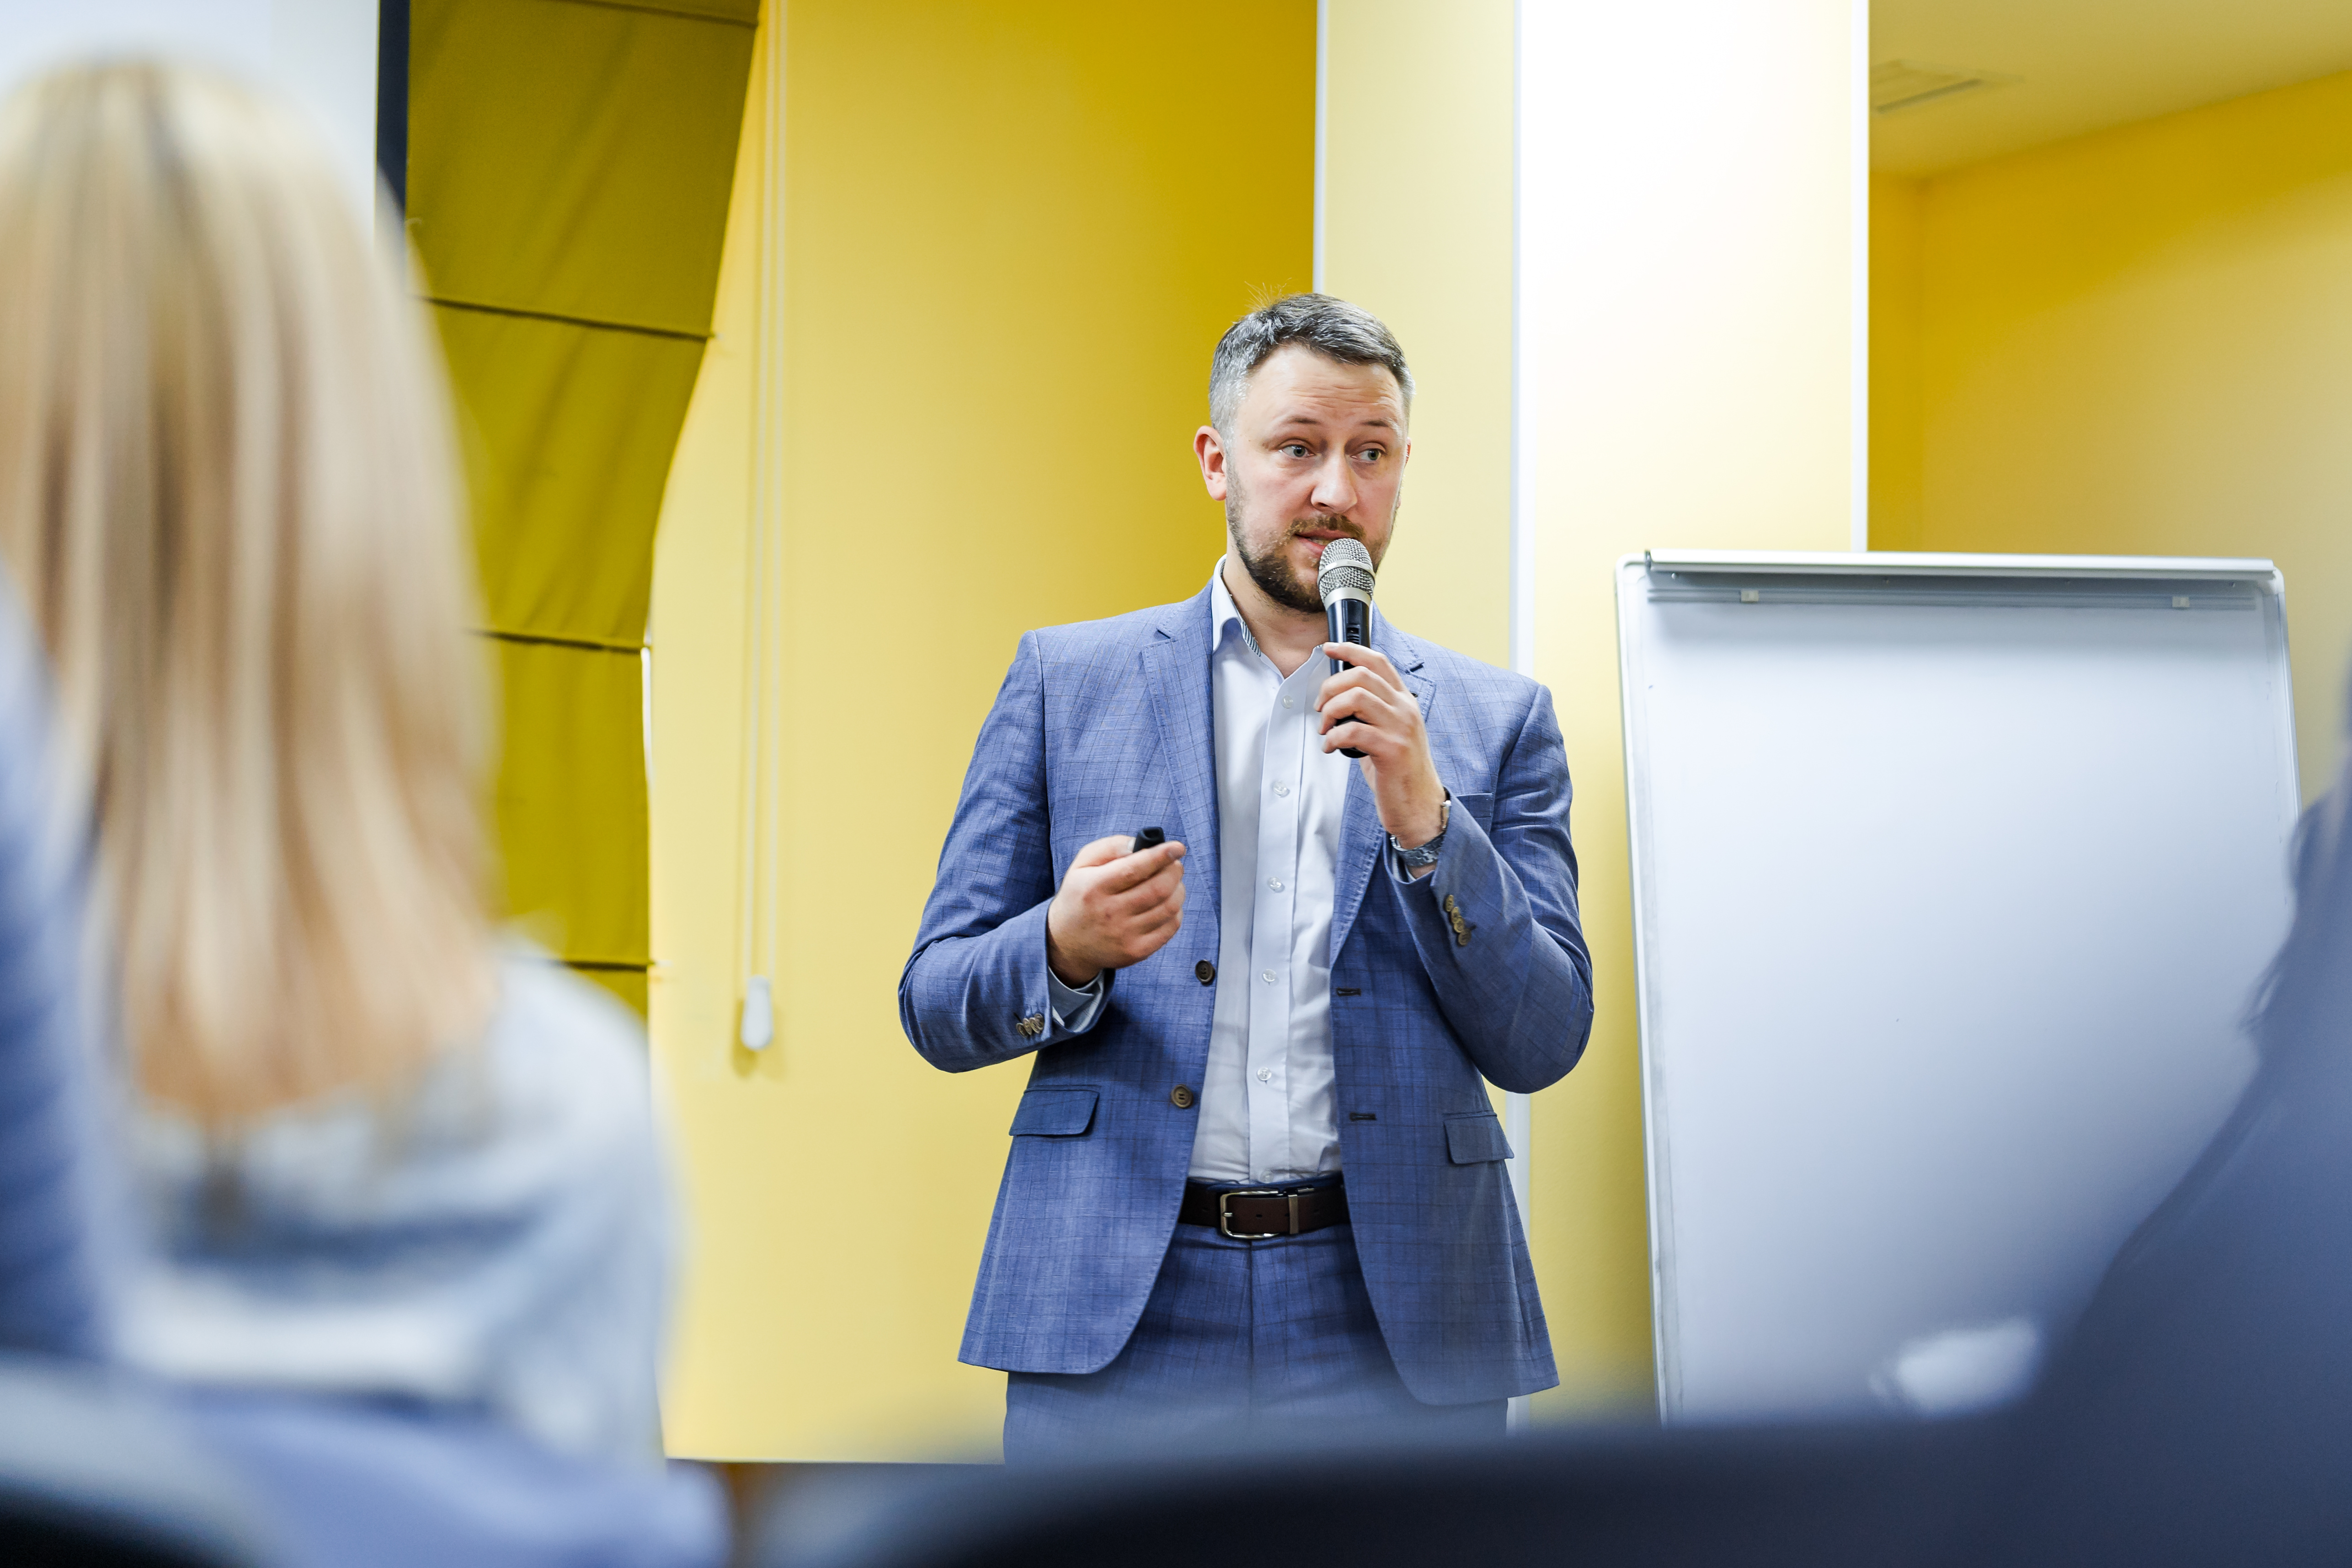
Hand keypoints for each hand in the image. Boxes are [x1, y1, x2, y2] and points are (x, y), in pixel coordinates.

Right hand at [1046, 835, 1186, 986]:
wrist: (1068, 942)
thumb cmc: (1081, 895)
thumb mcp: (1082, 864)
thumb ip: (1110, 847)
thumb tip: (1139, 844)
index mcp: (1094, 888)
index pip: (1134, 869)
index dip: (1161, 855)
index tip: (1177, 847)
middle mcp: (1109, 913)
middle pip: (1158, 888)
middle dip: (1174, 871)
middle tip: (1174, 864)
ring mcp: (1124, 936)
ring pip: (1169, 907)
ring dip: (1178, 889)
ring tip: (1171, 883)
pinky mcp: (1136, 951)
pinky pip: (1170, 927)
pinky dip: (1175, 911)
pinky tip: (1166, 904)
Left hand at [1318, 644, 1445, 848]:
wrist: (1419, 806)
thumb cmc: (1398, 772)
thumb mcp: (1387, 733)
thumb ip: (1370, 713)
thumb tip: (1335, 698)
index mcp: (1404, 701)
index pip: (1378, 662)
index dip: (1350, 650)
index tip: (1328, 649)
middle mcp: (1405, 709)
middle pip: (1362, 675)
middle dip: (1331, 686)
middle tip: (1320, 707)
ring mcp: (1401, 728)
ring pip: (1356, 697)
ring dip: (1331, 710)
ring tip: (1325, 729)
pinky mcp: (1392, 749)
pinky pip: (1353, 730)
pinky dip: (1333, 738)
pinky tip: (1331, 748)